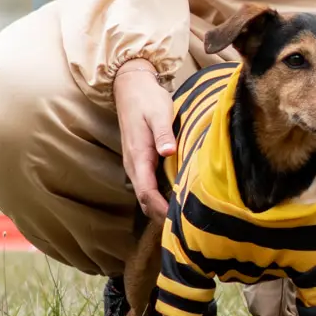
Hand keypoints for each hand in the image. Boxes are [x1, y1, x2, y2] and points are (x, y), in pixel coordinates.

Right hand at [114, 59, 175, 219]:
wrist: (130, 87)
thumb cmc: (146, 99)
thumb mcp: (158, 112)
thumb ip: (163, 133)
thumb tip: (168, 151)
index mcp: (137, 156)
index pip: (146, 193)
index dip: (161, 209)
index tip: (177, 221)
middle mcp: (133, 164)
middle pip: (145, 200)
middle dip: (161, 216)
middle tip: (185, 228)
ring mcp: (135, 164)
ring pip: (145, 195)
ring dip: (160, 208)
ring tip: (182, 219)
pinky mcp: (140, 160)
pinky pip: (147, 185)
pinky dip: (159, 197)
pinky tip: (175, 199)